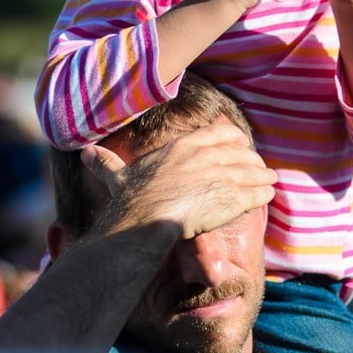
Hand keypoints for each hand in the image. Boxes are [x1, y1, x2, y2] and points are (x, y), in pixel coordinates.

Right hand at [81, 122, 275, 239]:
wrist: (144, 218)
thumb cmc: (132, 199)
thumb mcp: (120, 176)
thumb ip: (106, 164)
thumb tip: (83, 153)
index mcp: (184, 146)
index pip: (219, 134)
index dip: (231, 140)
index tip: (237, 146)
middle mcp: (207, 155)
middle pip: (239, 152)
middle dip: (250, 159)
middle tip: (258, 167)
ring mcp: (221, 174)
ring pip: (252, 170)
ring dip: (262, 176)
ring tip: (269, 180)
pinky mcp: (233, 197)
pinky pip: (256, 192)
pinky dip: (264, 193)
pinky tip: (268, 195)